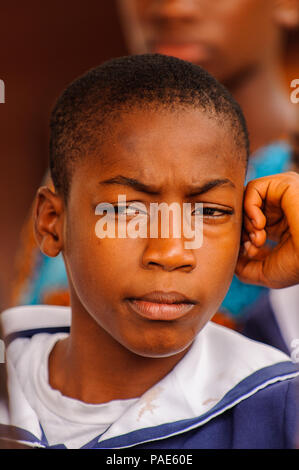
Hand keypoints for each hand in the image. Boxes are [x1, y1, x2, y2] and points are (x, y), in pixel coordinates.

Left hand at [235, 172, 298, 288]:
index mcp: (282, 226)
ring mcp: (284, 196)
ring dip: (246, 221)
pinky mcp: (285, 184)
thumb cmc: (297, 266)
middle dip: (243, 231)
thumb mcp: (266, 273)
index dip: (244, 238)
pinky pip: (253, 188)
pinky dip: (249, 207)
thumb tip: (230, 259)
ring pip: (247, 199)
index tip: (250, 253)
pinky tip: (259, 224)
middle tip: (252, 246)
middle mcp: (284, 208)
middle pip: (245, 211)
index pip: (250, 224)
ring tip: (258, 238)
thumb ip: (244, 268)